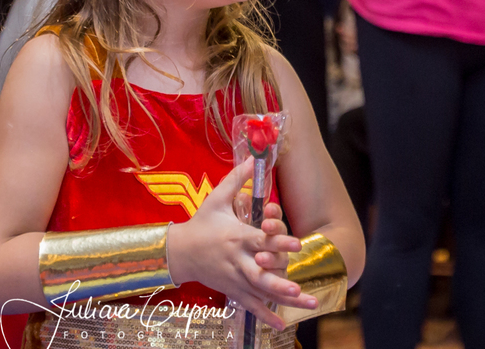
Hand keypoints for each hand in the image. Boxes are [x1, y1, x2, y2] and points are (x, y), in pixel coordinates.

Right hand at [167, 158, 312, 329]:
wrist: (179, 251)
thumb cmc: (201, 223)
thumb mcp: (216, 198)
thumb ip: (237, 179)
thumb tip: (253, 159)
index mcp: (235, 236)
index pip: (259, 240)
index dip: (278, 242)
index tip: (297, 244)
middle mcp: (237, 259)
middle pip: (260, 274)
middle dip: (279, 282)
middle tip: (299, 288)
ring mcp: (234, 277)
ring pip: (260, 291)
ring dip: (281, 299)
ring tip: (305, 302)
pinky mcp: (232, 289)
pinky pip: (250, 305)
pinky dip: (265, 315)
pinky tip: (283, 325)